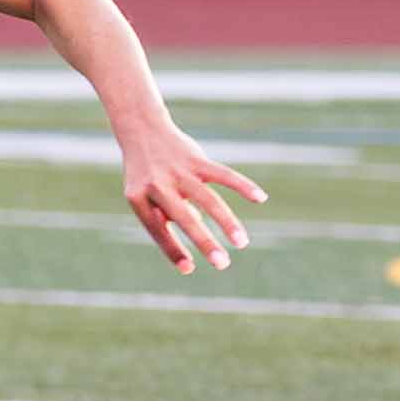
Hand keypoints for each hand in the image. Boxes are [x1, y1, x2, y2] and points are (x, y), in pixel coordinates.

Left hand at [115, 118, 263, 273]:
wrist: (142, 131)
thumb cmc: (145, 174)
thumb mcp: (143, 195)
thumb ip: (164, 217)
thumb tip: (199, 239)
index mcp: (139, 198)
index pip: (157, 230)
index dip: (172, 250)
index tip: (189, 269)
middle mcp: (158, 185)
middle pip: (184, 218)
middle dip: (204, 242)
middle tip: (223, 265)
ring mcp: (178, 171)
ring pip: (208, 199)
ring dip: (227, 222)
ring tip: (242, 242)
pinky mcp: (196, 159)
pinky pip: (223, 174)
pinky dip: (242, 185)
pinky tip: (260, 198)